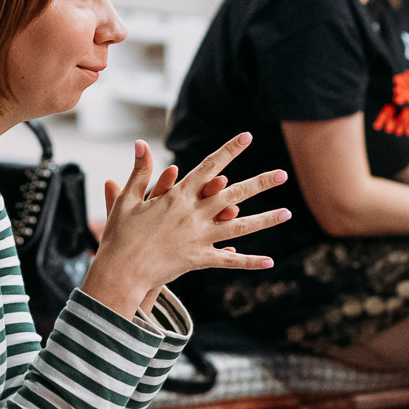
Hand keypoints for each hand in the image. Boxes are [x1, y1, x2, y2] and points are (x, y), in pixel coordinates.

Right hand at [81, 134, 290, 318]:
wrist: (120, 271)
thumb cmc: (120, 235)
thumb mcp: (127, 200)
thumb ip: (139, 171)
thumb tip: (141, 143)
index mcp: (178, 196)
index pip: (210, 167)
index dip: (230, 150)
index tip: (247, 136)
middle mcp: (194, 214)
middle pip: (234, 195)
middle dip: (260, 183)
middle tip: (283, 174)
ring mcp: (200, 238)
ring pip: (240, 226)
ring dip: (265, 219)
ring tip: (288, 213)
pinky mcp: (199, 259)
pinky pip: (229, 260)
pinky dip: (250, 261)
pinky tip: (270, 262)